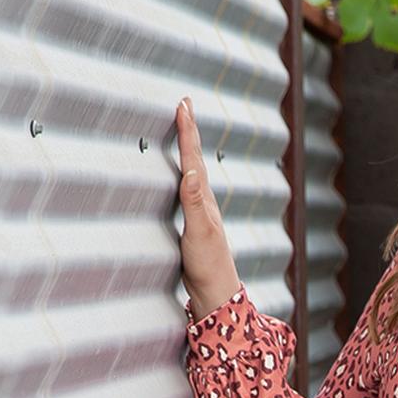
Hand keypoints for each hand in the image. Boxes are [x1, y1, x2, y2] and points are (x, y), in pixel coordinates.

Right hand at [175, 96, 241, 321]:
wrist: (215, 293)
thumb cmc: (208, 266)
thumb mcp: (198, 232)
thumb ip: (193, 202)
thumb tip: (192, 171)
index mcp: (204, 198)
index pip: (193, 157)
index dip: (187, 130)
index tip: (183, 105)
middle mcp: (204, 201)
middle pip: (195, 157)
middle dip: (189, 130)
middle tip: (185, 105)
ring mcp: (199, 212)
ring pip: (193, 170)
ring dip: (188, 147)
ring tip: (184, 128)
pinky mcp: (193, 224)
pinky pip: (187, 188)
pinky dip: (184, 171)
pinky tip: (184, 174)